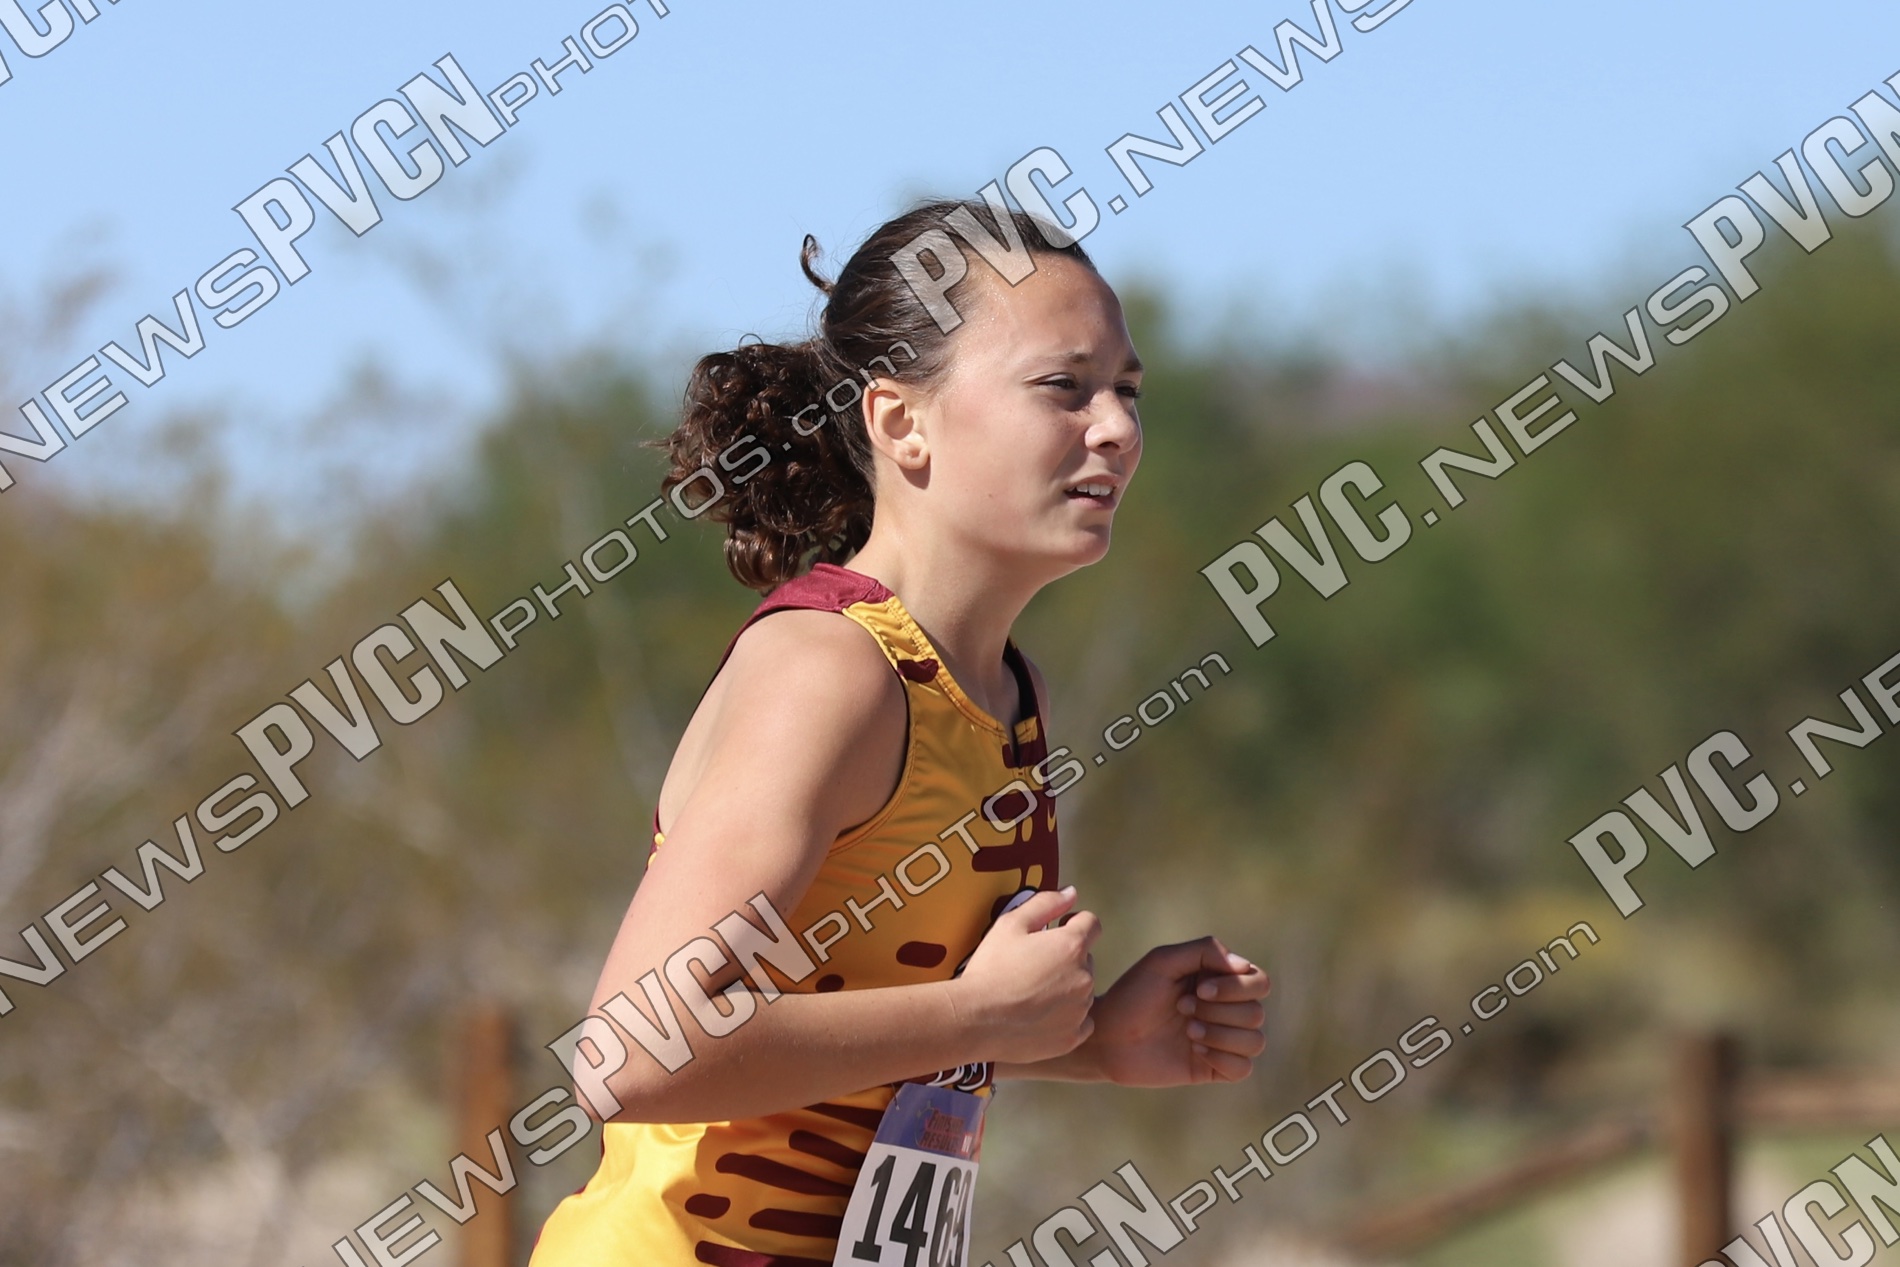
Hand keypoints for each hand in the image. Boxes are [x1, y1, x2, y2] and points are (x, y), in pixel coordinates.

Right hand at [950, 887, 1098, 1064]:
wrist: (975, 1019)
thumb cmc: (991, 967)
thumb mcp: (1011, 924)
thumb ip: (1046, 903)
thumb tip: (1072, 892)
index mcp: (1072, 946)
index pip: (1091, 924)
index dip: (1073, 923)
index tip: (1053, 931)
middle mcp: (1084, 978)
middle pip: (1086, 959)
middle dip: (1067, 958)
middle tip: (1034, 966)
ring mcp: (1081, 1011)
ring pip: (1082, 991)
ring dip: (1066, 988)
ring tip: (1031, 994)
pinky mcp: (1072, 1038)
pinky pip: (1080, 1022)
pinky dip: (1066, 1017)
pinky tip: (1040, 1017)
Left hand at [1085, 937, 1268, 1086]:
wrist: (1107, 1036)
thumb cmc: (1132, 994)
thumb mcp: (1163, 961)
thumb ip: (1204, 951)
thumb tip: (1244, 967)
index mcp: (1219, 980)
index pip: (1259, 982)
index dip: (1236, 988)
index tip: (1198, 989)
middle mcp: (1225, 1009)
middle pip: (1256, 1012)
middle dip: (1220, 1011)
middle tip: (1183, 1008)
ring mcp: (1221, 1040)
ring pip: (1255, 1040)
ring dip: (1221, 1034)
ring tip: (1188, 1031)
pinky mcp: (1213, 1068)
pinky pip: (1243, 1068)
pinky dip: (1224, 1059)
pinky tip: (1196, 1050)